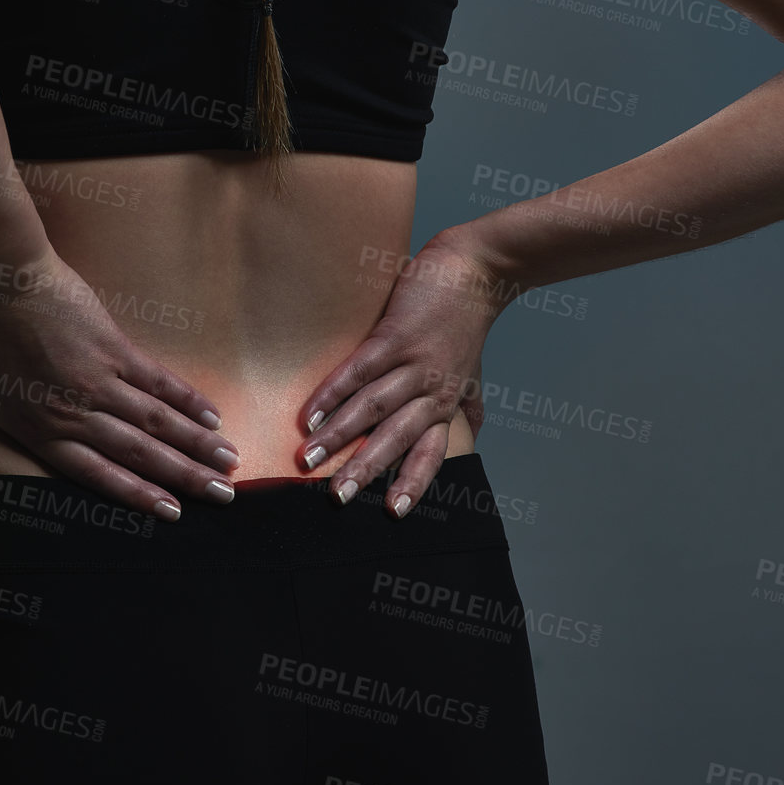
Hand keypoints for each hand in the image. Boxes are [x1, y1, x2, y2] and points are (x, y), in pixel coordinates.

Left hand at [0, 248, 240, 518]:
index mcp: (38, 428)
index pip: (98, 473)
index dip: (138, 495)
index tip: (173, 513)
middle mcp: (75, 411)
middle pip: (141, 452)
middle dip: (185, 478)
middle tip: (225, 497)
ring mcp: (98, 378)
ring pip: (158, 420)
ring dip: (197, 443)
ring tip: (229, 462)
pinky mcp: (113, 345)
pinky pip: (158, 379)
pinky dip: (187, 399)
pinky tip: (211, 415)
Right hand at [297, 233, 507, 518]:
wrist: (477, 270)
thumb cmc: (468, 321)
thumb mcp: (474, 370)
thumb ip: (471, 404)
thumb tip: (475, 433)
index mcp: (446, 403)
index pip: (430, 452)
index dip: (413, 482)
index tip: (393, 514)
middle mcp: (432, 390)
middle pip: (395, 438)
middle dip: (364, 468)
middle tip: (336, 497)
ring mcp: (413, 363)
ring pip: (373, 408)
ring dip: (338, 434)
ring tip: (306, 457)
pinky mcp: (394, 335)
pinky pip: (360, 370)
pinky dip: (333, 392)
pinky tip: (309, 412)